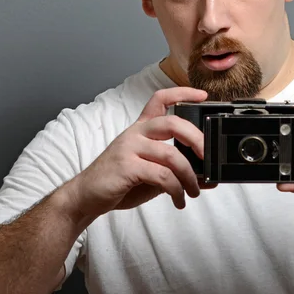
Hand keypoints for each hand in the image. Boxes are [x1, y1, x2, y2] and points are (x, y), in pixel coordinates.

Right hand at [62, 87, 209, 221]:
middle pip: (172, 123)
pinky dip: (176, 190)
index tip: (202, 95)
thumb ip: (176, 171)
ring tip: (194, 191)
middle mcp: (136, 133)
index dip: (183, 93)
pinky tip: (178, 200)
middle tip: (208, 156)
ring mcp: (129, 148)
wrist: (85, 197)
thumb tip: (208, 179)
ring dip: (189, 176)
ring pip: (171, 154)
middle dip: (196, 139)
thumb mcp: (152, 173)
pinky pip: (161, 175)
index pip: (160, 99)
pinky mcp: (126, 166)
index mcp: (141, 128)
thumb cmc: (120, 181)